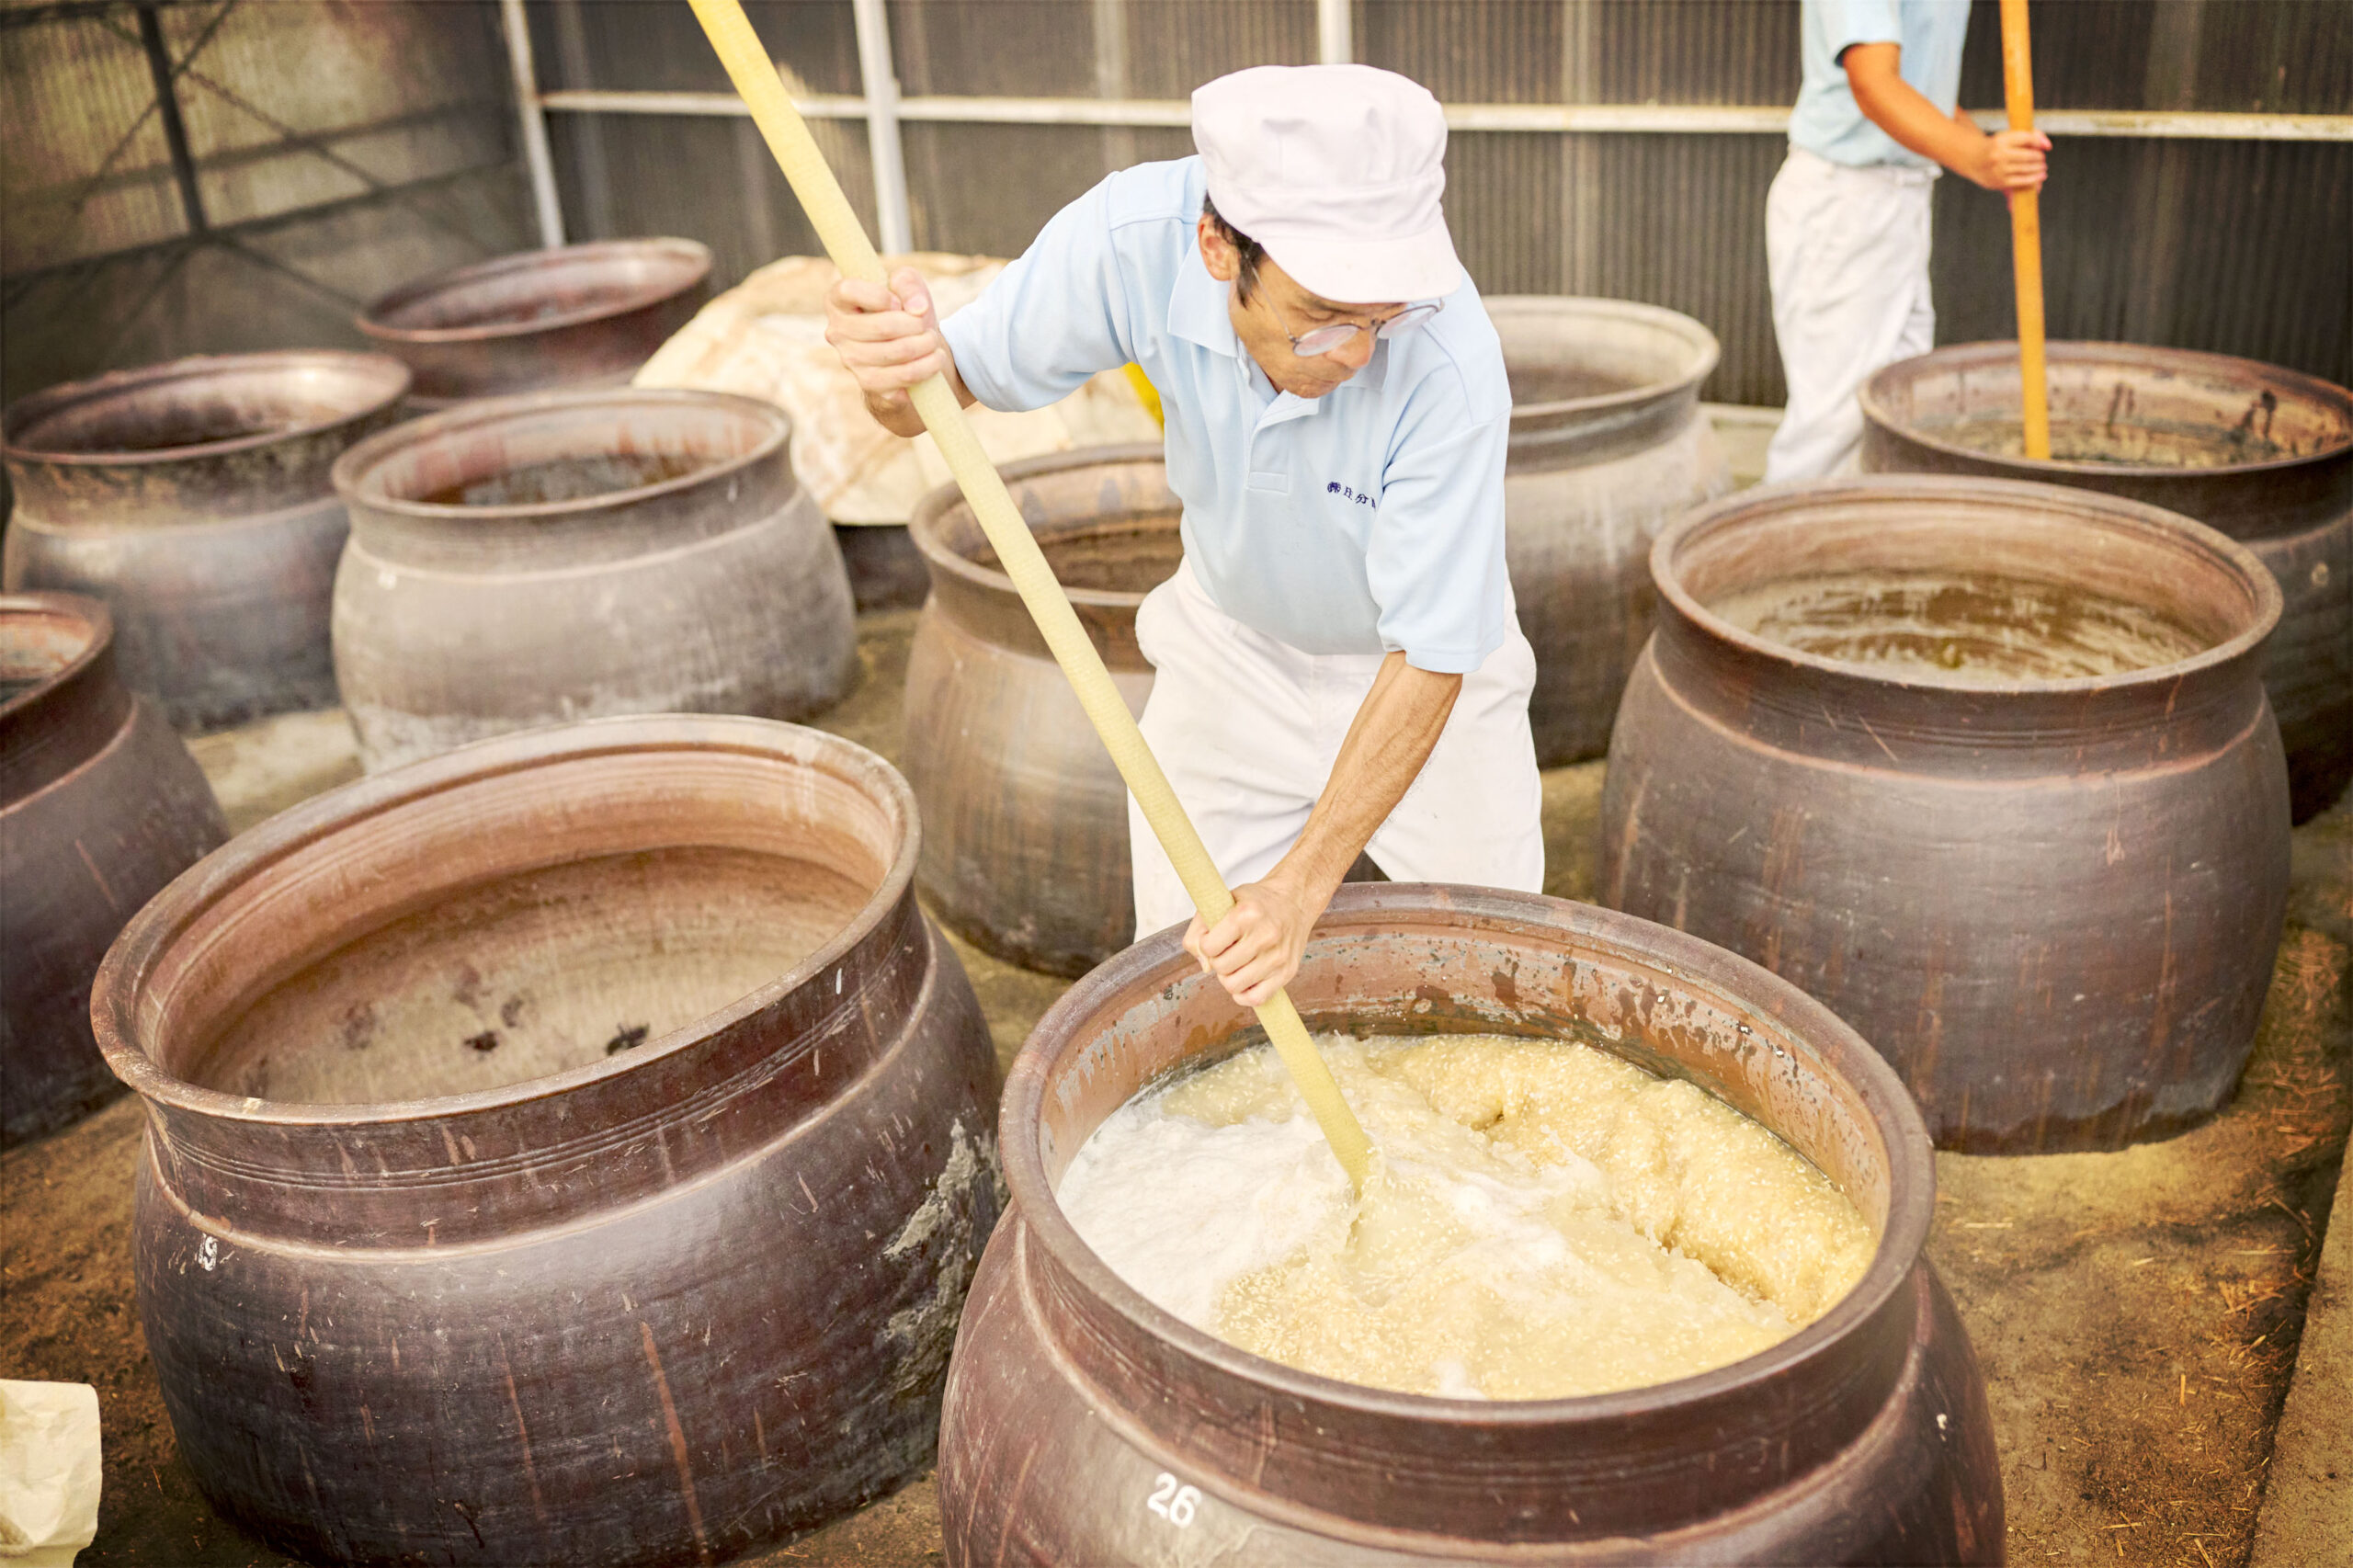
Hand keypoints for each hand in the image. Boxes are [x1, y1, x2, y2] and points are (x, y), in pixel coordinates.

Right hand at [823, 265, 950, 415]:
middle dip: (915, 324)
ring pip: (897, 353)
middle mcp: (837, 332)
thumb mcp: (905, 284)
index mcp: (838, 301)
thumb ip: (907, 283)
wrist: (909, 345)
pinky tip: (933, 361)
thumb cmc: (902, 308)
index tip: (898, 303)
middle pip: (882, 327)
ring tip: (933, 341)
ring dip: (925, 345)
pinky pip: (903, 377)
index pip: (848, 291)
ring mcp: (851, 361)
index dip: (879, 296)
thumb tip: (917, 308)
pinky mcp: (869, 383)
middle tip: (927, 325)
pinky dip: (926, 368)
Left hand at [1183, 877, 1317, 1008]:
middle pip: (1221, 968)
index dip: (1206, 945)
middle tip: (1227, 950)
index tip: (1214, 938)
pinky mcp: (1287, 972)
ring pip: (1235, 986)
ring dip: (1230, 977)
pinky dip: (1244, 995)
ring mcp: (1278, 957)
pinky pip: (1257, 999)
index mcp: (1246, 914)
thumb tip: (1203, 963)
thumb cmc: (1255, 902)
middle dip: (1218, 961)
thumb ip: (1199, 929)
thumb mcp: (1223, 901)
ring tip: (1236, 963)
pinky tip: (1244, 980)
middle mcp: (1265, 936)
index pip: (1209, 947)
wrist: (1294, 901)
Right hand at [1969, 128, 2049, 193]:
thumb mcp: (2009, 136)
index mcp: (2001, 140)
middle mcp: (1999, 155)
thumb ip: (2031, 135)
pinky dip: (2034, 179)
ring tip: (2042, 167)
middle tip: (2041, 158)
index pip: (2027, 139)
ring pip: (2027, 168)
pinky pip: (2021, 181)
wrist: (1973, 160)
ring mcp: (1999, 170)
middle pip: (2029, 155)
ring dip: (2038, 168)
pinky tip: (2040, 176)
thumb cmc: (1997, 147)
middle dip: (2039, 157)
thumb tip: (2048, 146)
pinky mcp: (2000, 182)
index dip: (2039, 142)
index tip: (2045, 147)